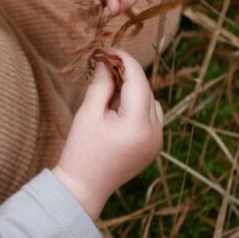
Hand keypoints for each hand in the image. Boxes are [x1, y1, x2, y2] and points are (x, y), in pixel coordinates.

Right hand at [52, 49, 163, 219]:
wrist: (83, 188)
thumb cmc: (81, 151)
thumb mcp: (88, 114)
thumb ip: (101, 85)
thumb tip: (107, 62)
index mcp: (138, 125)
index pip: (138, 81)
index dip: (125, 61)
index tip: (109, 49)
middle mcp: (155, 133)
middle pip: (146, 91)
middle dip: (127, 76)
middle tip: (104, 66)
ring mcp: (157, 142)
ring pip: (151, 103)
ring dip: (133, 92)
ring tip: (109, 93)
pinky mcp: (153, 147)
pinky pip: (151, 117)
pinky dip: (137, 107)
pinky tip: (117, 110)